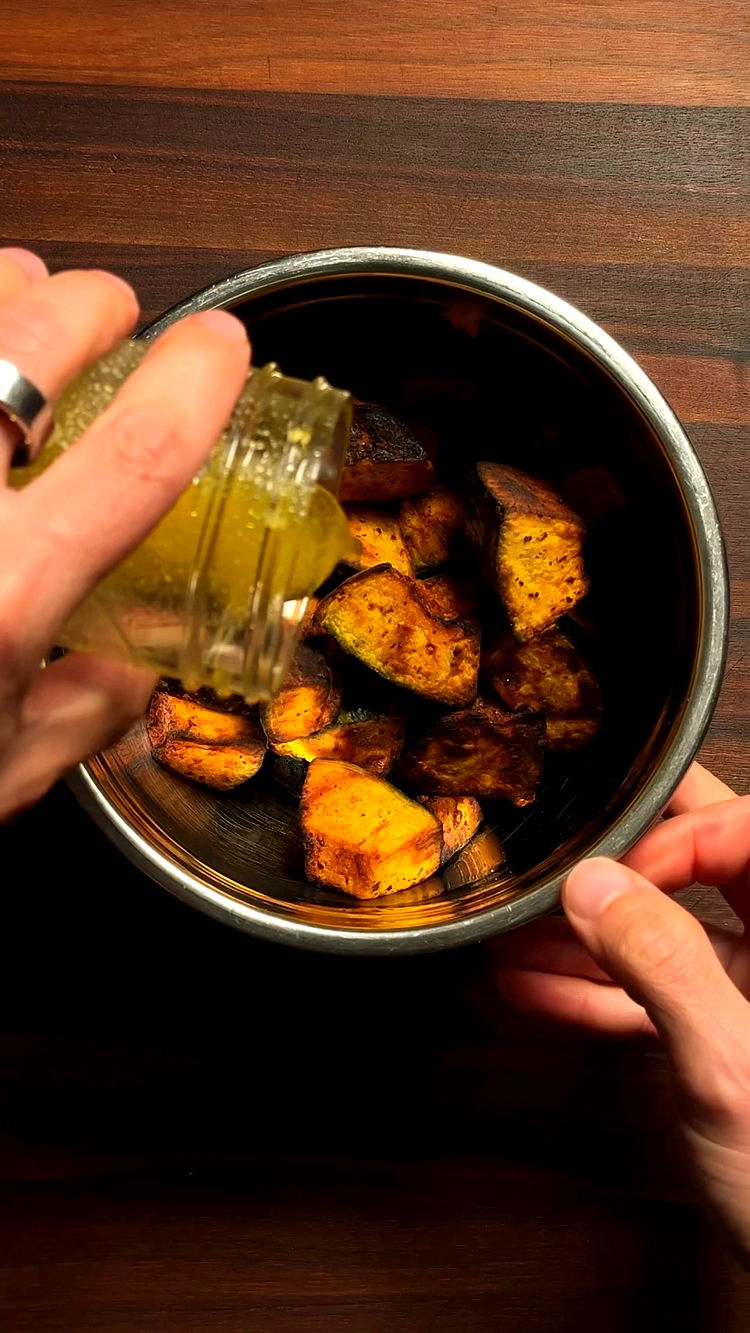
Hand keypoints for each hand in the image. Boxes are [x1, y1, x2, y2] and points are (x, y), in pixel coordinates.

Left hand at [0, 247, 249, 816]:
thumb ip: (80, 715)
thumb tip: (129, 667)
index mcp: (3, 590)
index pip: (138, 451)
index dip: (198, 379)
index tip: (223, 347)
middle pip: (36, 335)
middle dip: (93, 304)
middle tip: (109, 315)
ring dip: (5, 290)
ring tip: (20, 300)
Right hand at [495, 762, 749, 1257]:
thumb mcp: (728, 1067)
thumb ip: (663, 965)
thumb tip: (596, 886)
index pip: (746, 830)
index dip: (675, 835)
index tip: (610, 872)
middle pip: (709, 864)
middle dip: (626, 862)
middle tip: (564, 853)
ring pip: (674, 933)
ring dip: (591, 938)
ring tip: (519, 936)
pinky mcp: (730, 1038)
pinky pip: (659, 995)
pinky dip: (599, 995)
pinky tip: (537, 990)